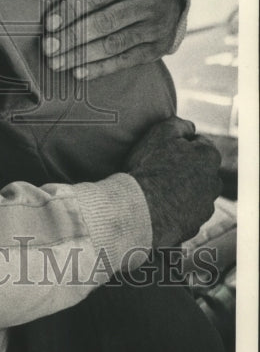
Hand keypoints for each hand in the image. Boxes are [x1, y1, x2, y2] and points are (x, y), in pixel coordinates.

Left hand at [43, 0, 182, 78]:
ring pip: (113, 45)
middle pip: (105, 23)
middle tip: (47, 48)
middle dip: (72, 37)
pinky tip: (78, 72)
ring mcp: (156, 27)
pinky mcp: (158, 47)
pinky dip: (101, 68)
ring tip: (56, 63)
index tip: (49, 24)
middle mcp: (150, 2)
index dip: (72, 11)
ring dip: (81, 57)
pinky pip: (126, 60)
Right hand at [125, 116, 220, 247]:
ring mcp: (205, 208)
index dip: (178, 144)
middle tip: (158, 169)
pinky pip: (184, 214)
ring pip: (194, 193)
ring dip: (180, 191)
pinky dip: (174, 211)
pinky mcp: (194, 227)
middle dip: (184, 168)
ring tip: (155, 191)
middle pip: (199, 170)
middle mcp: (214, 183)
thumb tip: (190, 128)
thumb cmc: (149, 168)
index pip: (199, 143)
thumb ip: (179, 124)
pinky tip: (156, 207)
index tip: (161, 149)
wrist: (138, 209)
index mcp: (209, 157)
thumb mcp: (160, 133)